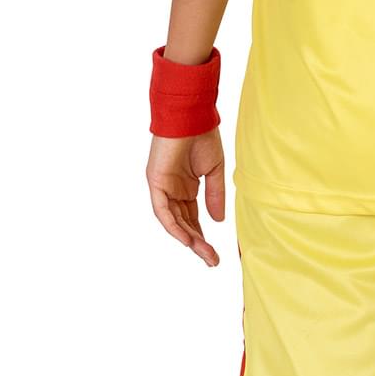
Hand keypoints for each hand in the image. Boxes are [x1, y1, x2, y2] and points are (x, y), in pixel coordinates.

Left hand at [147, 128, 225, 265]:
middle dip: (198, 243)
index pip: (193, 218)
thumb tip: (218, 220)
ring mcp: (163, 187)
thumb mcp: (215, 171)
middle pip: (184, 224)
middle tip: (212, 260)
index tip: (215, 254)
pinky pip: (163, 210)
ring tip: (204, 253)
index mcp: (186, 187)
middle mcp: (173, 190)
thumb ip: (215, 195)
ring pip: (174, 221)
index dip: (203, 236)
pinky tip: (186, 239)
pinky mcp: (156, 182)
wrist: (191, 115)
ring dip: (189, 239)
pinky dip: (173, 225)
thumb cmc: (202, 136)